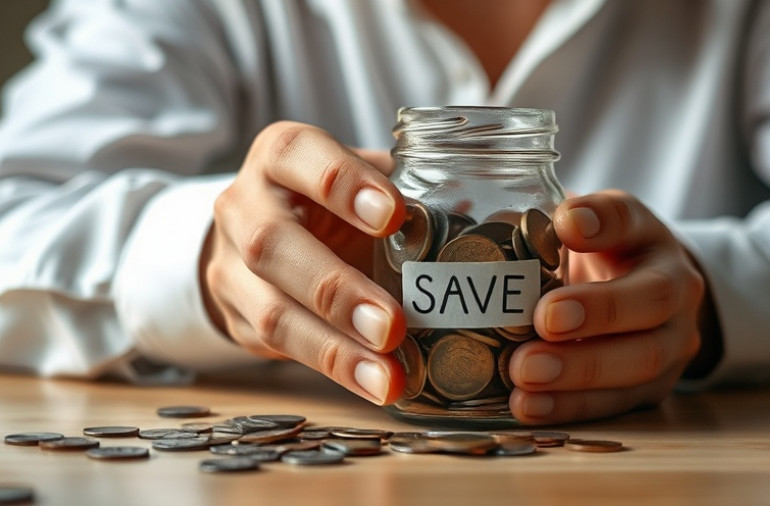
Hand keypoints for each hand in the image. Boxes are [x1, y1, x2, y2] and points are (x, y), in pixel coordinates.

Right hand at [200, 121, 407, 404]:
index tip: (394, 214)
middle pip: (274, 245)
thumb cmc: (331, 203)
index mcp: (280, 156)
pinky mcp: (237, 318)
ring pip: (272, 311)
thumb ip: (409, 190)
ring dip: (333, 349)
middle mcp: (245, 206)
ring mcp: (232, 266)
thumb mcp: (362, 181)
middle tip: (392, 325)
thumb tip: (485, 218)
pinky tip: (376, 385)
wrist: (263, 233)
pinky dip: (334, 370)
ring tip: (386, 376)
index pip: (297, 156)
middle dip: (336, 290)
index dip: (342, 183)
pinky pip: (279, 350)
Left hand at [508, 190, 705, 423]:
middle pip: (652, 298)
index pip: (628, 217)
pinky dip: (570, 407)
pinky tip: (528, 406)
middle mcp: (672, 284)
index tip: (566, 221)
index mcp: (643, 233)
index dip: (600, 219)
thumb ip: (528, 221)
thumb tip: (461, 213)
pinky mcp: (652, 388)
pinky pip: (616, 403)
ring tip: (525, 373)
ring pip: (641, 359)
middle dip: (598, 311)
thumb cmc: (589, 260)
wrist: (640, 301)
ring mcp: (671, 341)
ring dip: (580, 370)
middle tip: (545, 318)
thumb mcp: (569, 229)